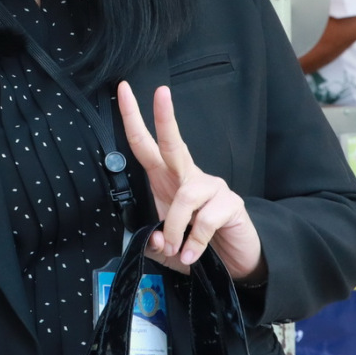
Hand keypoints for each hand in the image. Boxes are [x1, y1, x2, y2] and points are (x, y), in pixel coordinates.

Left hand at [119, 82, 265, 282]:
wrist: (232, 264)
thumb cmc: (195, 247)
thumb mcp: (165, 247)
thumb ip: (153, 242)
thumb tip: (154, 237)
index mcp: (167, 180)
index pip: (147, 145)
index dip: (134, 119)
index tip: (122, 91)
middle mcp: (189, 177)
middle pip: (173, 143)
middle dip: (163, 118)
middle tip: (160, 92)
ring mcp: (213, 188)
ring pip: (185, 196)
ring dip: (174, 226)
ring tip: (175, 249)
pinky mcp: (232, 204)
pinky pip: (205, 220)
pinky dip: (194, 242)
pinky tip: (192, 254)